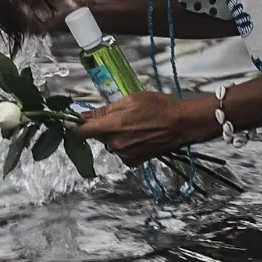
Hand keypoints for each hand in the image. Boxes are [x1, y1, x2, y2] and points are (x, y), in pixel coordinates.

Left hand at [72, 91, 209, 166]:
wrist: (182, 124)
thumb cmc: (158, 107)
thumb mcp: (130, 100)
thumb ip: (104, 110)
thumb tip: (83, 115)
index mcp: (111, 127)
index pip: (82, 132)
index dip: (79, 125)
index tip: (81, 120)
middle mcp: (115, 144)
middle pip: (98, 137)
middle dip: (103, 127)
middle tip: (120, 117)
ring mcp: (125, 155)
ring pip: (111, 144)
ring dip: (116, 136)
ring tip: (134, 125)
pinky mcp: (135, 161)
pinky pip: (122, 153)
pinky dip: (126, 146)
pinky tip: (139, 136)